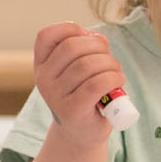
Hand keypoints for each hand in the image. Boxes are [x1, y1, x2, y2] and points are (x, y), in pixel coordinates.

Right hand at [33, 22, 126, 146]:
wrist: (82, 133)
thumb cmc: (83, 96)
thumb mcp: (76, 70)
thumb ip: (83, 50)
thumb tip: (98, 38)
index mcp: (42, 65)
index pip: (46, 35)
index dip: (70, 29)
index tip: (88, 37)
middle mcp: (43, 79)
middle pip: (72, 46)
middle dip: (98, 47)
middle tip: (110, 59)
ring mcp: (55, 96)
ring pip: (87, 65)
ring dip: (110, 64)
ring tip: (116, 72)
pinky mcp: (72, 110)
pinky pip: (96, 84)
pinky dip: (113, 78)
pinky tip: (118, 81)